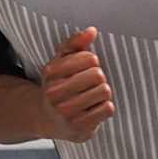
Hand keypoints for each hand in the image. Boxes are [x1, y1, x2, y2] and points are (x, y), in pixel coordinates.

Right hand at [40, 25, 113, 140]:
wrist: (49, 118)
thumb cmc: (59, 85)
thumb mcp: (61, 61)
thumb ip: (75, 43)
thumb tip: (91, 32)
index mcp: (51, 72)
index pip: (89, 58)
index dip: (92, 61)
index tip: (84, 68)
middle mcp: (54, 93)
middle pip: (98, 75)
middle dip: (98, 78)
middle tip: (89, 84)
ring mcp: (66, 112)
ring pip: (104, 91)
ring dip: (102, 93)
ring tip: (91, 96)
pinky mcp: (79, 127)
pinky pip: (107, 109)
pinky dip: (104, 107)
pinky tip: (93, 109)